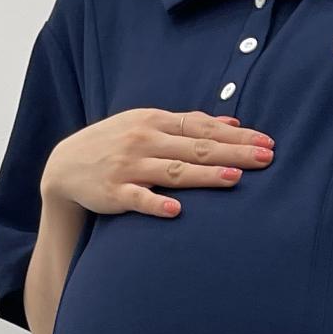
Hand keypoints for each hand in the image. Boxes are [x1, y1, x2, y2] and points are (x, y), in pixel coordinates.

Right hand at [42, 108, 273, 219]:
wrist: (66, 165)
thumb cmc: (116, 145)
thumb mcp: (148, 125)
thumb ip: (188, 125)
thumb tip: (231, 121)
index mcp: (155, 121)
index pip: (202, 127)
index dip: (235, 135)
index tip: (266, 142)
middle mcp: (144, 141)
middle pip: (195, 148)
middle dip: (232, 153)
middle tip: (265, 158)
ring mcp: (129, 167)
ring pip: (173, 172)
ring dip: (203, 176)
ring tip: (233, 179)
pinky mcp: (114, 193)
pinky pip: (138, 199)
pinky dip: (156, 204)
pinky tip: (175, 211)